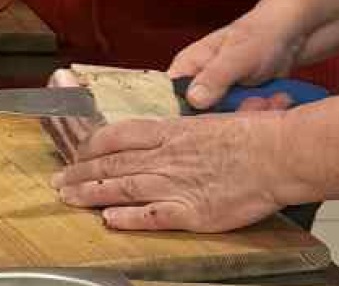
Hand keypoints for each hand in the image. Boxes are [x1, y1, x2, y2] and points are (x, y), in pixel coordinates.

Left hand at [51, 112, 303, 232]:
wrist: (279, 154)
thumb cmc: (255, 135)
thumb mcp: (214, 120)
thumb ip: (187, 130)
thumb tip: (173, 132)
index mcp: (172, 131)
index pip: (119, 135)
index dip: (93, 145)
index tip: (78, 152)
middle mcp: (166, 156)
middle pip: (113, 163)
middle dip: (81, 173)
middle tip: (59, 181)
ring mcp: (176, 184)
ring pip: (123, 187)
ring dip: (91, 193)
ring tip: (69, 199)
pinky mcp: (190, 212)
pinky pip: (151, 216)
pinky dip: (127, 217)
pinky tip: (109, 219)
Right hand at [171, 5, 311, 110]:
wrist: (290, 35)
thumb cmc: (260, 35)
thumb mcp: (238, 55)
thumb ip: (215, 76)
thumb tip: (193, 100)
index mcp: (186, 69)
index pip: (169, 102)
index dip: (186, 118)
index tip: (216, 118)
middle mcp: (197, 86)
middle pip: (200, 119)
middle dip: (231, 116)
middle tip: (255, 102)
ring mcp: (218, 98)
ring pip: (224, 123)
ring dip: (251, 114)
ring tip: (268, 98)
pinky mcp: (237, 106)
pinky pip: (243, 121)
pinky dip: (261, 113)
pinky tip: (275, 100)